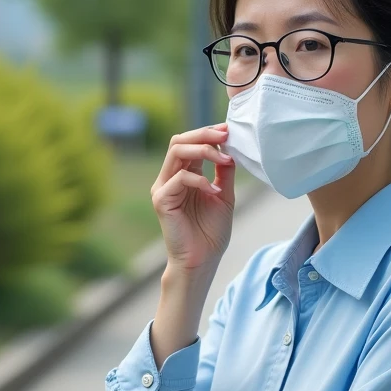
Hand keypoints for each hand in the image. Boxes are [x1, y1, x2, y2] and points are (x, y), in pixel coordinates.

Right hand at [151, 124, 235, 272]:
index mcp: (183, 174)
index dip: (208, 133)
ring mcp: (163, 188)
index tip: (229, 130)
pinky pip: (179, 178)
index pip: (190, 143)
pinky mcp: (161, 200)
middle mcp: (169, 178)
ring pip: (177, 152)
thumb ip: (224, 172)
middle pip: (179, 141)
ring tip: (224, 159)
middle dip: (204, 134)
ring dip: (203, 150)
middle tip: (225, 135)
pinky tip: (214, 190)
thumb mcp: (224, 195)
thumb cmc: (211, 232)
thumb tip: (230, 148)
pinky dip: (200, 179)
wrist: (202, 260)